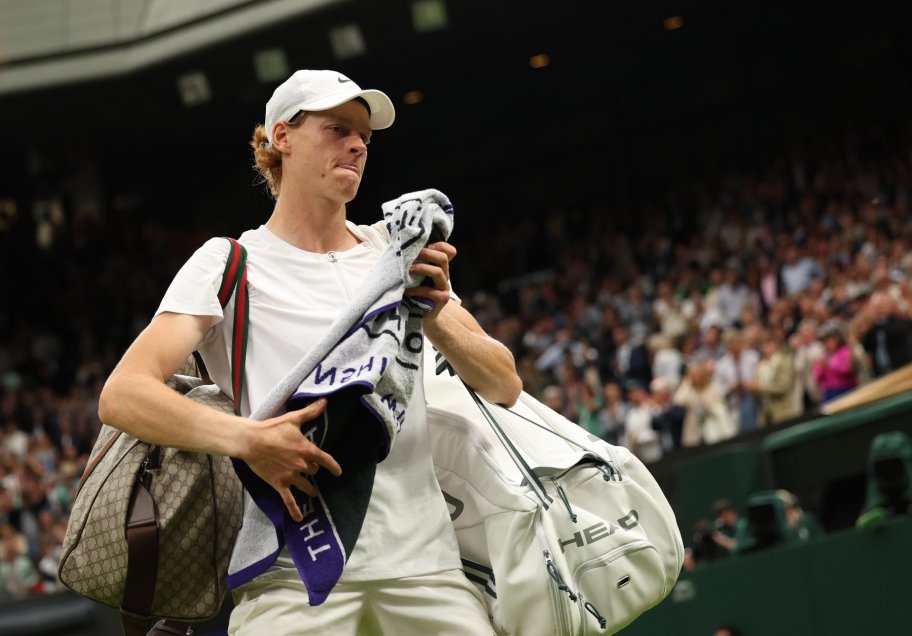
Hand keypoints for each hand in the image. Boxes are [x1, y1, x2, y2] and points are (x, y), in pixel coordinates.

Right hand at [241, 398, 341, 521]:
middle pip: (313, 471)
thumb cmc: (272, 429)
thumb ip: (311, 412)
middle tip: (311, 471)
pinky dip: (295, 510)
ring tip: (313, 493)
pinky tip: (299, 519)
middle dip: (313, 470)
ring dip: (310, 489)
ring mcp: (291, 476)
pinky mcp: (279, 484)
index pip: (326, 460)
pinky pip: (289, 500)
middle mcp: (301, 465)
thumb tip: (325, 402)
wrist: (252, 442)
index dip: (333, 466)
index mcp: (307, 450)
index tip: (338, 472)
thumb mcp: (293, 419)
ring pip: (306, 486)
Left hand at [405, 241, 455, 318]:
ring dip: (422, 268)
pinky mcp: (441, 300)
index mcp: (439, 267)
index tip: (424, 246)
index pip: (449, 251)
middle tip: (413, 255)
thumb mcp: (415, 275)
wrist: (420, 315)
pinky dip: (416, 290)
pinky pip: (430, 292)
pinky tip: (407, 291)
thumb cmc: (414, 292)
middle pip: (443, 258)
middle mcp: (444, 275)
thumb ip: (414, 263)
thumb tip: (399, 248)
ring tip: (408, 270)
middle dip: (427, 253)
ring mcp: (444, 288)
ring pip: (438, 272)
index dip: (439, 245)